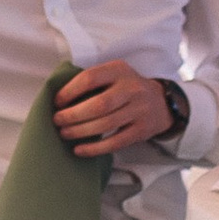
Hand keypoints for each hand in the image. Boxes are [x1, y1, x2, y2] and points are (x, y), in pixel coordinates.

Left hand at [52, 61, 177, 154]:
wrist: (161, 102)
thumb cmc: (126, 88)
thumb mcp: (114, 75)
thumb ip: (93, 81)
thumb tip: (59, 99)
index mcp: (119, 70)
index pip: (90, 78)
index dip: (70, 91)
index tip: (57, 102)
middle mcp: (132, 88)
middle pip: (99, 104)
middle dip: (73, 115)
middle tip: (57, 121)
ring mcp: (139, 110)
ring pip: (106, 124)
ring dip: (81, 131)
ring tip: (65, 133)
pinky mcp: (142, 130)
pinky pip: (115, 142)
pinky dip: (95, 148)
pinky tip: (79, 149)